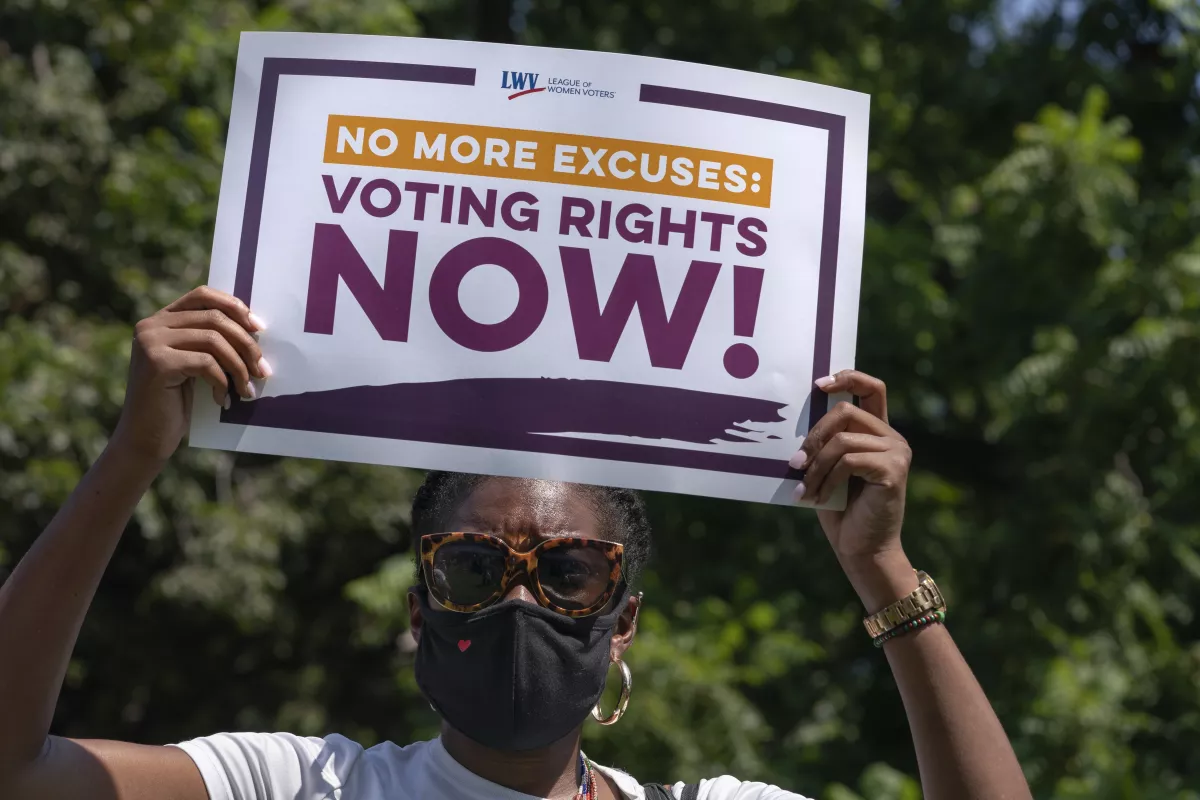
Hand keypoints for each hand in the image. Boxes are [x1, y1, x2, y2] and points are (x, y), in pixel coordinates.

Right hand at [111, 286, 269, 462]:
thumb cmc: (176, 403)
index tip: (259, 327)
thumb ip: (211, 342)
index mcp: (161, 320)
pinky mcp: (157, 363)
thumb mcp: (195, 365)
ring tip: (247, 388)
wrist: (146, 438)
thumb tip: (256, 328)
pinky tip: (223, 400)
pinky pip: (206, 363)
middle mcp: (151, 326)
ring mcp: (151, 342)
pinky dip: (222, 382)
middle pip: (214, 318)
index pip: (203, 295)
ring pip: (214, 340)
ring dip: (239, 366)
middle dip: (246, 344)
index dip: (234, 306)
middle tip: (263, 370)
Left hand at [791, 370, 915, 609]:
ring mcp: (897, 453)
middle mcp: (893, 438)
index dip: (848, 377)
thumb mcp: (827, 470)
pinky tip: (817, 497)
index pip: (873, 388)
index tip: (818, 385)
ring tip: (805, 488)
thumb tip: (791, 420)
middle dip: (813, 435)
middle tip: (795, 462)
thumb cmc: (841, 511)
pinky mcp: (894, 470)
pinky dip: (826, 478)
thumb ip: (823, 443)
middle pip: (846, 411)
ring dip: (816, 465)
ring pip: (842, 439)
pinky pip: (848, 460)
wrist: (862, 550)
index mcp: (878, 433)